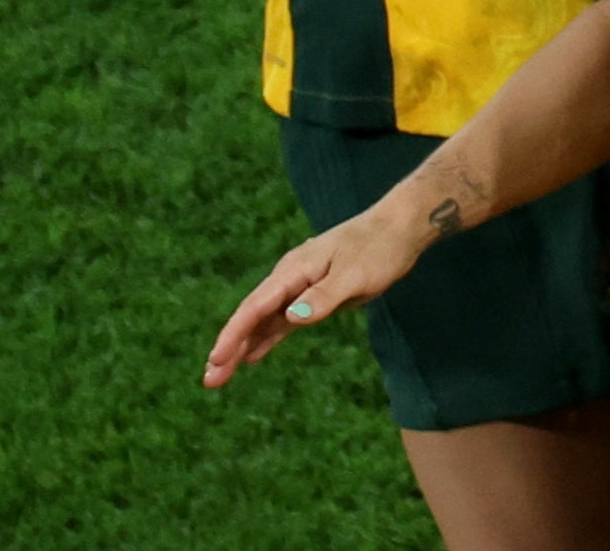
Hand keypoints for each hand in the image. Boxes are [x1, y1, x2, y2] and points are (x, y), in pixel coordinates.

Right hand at [201, 201, 429, 385]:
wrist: (399, 228)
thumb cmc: (379, 249)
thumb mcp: (356, 275)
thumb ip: (324, 296)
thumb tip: (292, 317)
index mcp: (294, 270)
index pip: (256, 306)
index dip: (234, 334)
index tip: (216, 359)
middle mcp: (290, 278)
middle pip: (252, 316)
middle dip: (230, 347)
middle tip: (210, 381)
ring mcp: (300, 286)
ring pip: (264, 321)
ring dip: (242, 347)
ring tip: (219, 377)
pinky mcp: (313, 295)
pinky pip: (282, 321)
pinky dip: (265, 338)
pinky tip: (250, 357)